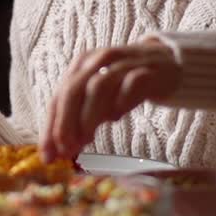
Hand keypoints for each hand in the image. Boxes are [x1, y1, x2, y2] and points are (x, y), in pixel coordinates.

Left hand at [41, 40, 180, 160]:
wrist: (166, 63)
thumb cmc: (125, 85)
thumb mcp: (99, 98)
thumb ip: (79, 119)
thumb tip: (58, 151)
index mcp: (82, 64)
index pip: (59, 97)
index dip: (51, 127)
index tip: (48, 155)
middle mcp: (99, 61)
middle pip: (74, 89)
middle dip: (65, 122)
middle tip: (66, 149)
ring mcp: (124, 64)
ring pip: (99, 86)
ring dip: (89, 116)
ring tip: (87, 140)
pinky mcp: (148, 71)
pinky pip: (132, 84)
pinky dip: (121, 101)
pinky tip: (117, 117)